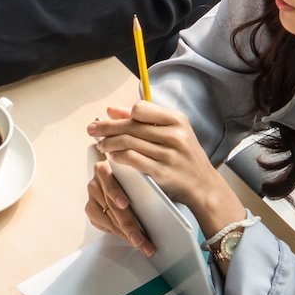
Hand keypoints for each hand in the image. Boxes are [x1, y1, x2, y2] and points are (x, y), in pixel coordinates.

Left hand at [85, 101, 244, 236]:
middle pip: (130, 126)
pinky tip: (112, 157)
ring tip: (101, 145)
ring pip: (128, 142)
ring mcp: (169, 154)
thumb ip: (144, 119)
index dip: (122, 114)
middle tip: (91, 130)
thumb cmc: (184, 156)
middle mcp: (175, 135)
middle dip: (106, 127)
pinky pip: (132, 160)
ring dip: (109, 143)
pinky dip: (118, 157)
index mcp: (177, 120)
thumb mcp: (171, 132)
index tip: (108, 118)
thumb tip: (112, 110)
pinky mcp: (162, 172)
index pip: (140, 109)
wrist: (203, 185)